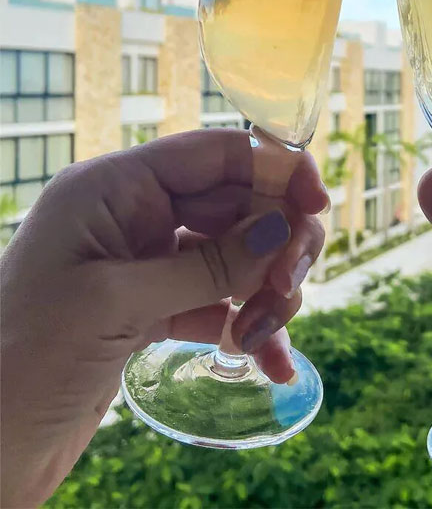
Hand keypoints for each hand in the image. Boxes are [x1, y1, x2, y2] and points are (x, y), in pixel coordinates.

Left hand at [0, 129, 327, 507]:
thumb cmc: (24, 358)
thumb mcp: (118, 302)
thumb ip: (209, 262)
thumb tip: (283, 225)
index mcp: (115, 187)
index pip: (215, 154)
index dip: (275, 168)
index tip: (317, 204)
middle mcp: (134, 214)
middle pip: (236, 203)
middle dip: (274, 242)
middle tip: (289, 286)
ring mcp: (146, 261)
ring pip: (235, 254)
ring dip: (265, 291)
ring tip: (263, 337)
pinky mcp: (153, 307)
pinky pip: (219, 302)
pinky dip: (248, 326)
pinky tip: (272, 363)